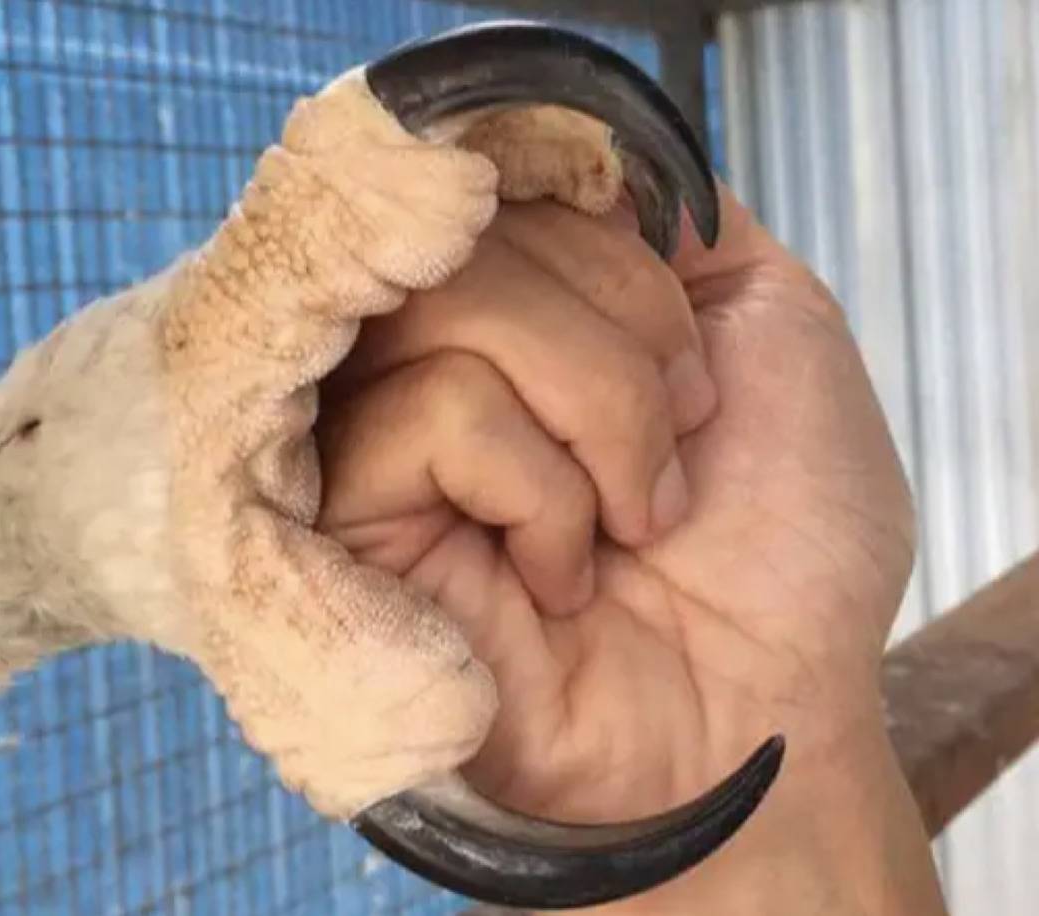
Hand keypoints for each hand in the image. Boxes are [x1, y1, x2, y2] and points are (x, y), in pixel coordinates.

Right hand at [318, 186, 947, 912]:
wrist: (762, 711)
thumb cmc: (783, 544)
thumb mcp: (776, 324)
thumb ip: (671, 223)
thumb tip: (578, 162)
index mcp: (534, 311)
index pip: (512, 184)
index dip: (616, 249)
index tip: (690, 355)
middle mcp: (448, 360)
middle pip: (478, 234)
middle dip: (623, 340)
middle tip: (680, 450)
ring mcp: (396, 439)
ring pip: (453, 314)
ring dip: (598, 416)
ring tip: (629, 523)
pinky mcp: (362, 521)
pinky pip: (437, 418)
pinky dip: (543, 493)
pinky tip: (561, 576)